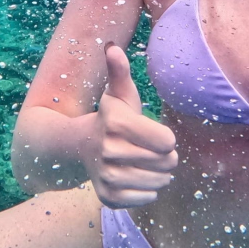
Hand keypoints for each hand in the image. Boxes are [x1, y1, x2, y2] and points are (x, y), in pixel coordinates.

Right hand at [87, 43, 178, 207]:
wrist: (81, 147)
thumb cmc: (111, 117)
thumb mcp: (118, 94)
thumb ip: (119, 71)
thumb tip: (112, 48)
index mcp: (116, 123)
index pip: (167, 141)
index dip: (166, 138)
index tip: (156, 134)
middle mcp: (108, 150)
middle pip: (166, 163)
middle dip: (166, 157)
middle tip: (152, 151)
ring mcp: (106, 175)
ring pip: (158, 183)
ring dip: (159, 175)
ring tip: (148, 165)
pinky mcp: (107, 196)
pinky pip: (145, 199)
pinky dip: (148, 191)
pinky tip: (137, 179)